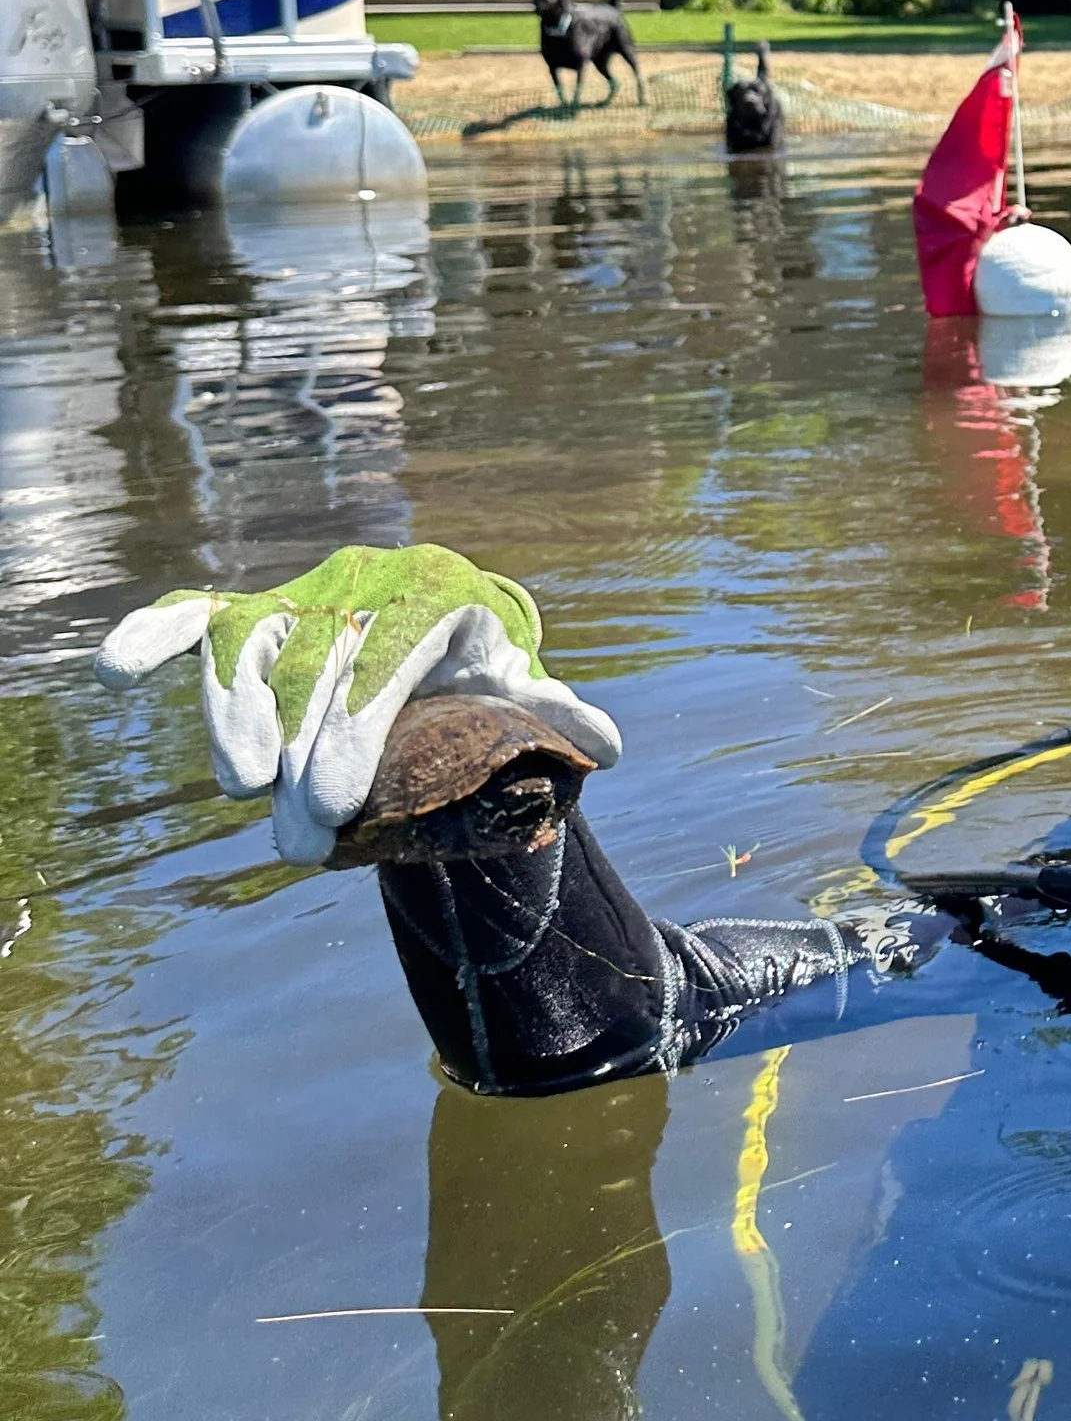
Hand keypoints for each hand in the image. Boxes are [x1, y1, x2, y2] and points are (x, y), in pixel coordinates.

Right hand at [97, 544, 621, 863]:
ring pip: (255, 643)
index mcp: (438, 589)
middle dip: (304, 755)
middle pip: (320, 665)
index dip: (359, 722)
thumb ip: (558, 713)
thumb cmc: (485, 672)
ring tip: (242, 788)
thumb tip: (606, 747)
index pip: (391, 650)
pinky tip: (115, 668)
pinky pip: (200, 615)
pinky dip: (156, 635)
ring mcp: (304, 591)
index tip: (337, 799)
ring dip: (235, 714)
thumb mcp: (523, 687)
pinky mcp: (253, 611)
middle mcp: (365, 578)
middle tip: (300, 841)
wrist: (443, 636)